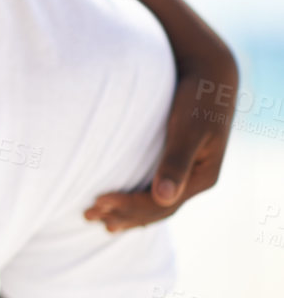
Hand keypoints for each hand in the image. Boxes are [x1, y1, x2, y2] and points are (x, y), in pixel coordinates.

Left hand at [85, 48, 237, 230]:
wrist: (210, 75)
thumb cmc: (196, 99)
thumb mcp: (187, 130)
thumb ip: (175, 162)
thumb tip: (163, 197)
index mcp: (203, 177)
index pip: (162, 204)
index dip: (129, 206)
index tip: (98, 201)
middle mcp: (196, 180)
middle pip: (157, 209)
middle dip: (124, 214)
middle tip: (87, 216)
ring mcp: (188, 174)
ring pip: (156, 203)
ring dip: (128, 213)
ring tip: (100, 222)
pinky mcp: (177, 162)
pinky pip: (156, 190)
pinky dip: (137, 200)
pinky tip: (119, 204)